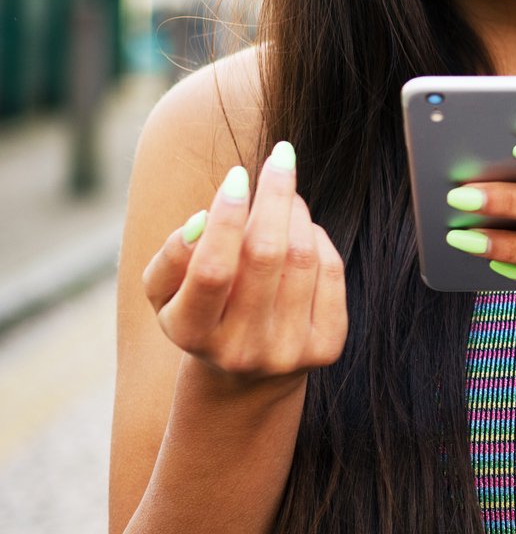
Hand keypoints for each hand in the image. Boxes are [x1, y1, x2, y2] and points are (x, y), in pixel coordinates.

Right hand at [142, 140, 347, 394]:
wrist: (246, 375)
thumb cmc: (200, 311)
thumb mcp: (167, 292)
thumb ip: (171, 257)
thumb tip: (202, 220)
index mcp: (192, 335)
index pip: (212, 269)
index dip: (226, 217)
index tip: (237, 175)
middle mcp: (242, 348)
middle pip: (266, 255)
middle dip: (274, 196)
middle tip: (280, 158)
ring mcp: (288, 351)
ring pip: (302, 257)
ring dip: (297, 213)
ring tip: (286, 193)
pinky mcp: (327, 347)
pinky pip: (330, 272)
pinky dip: (318, 239)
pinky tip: (302, 230)